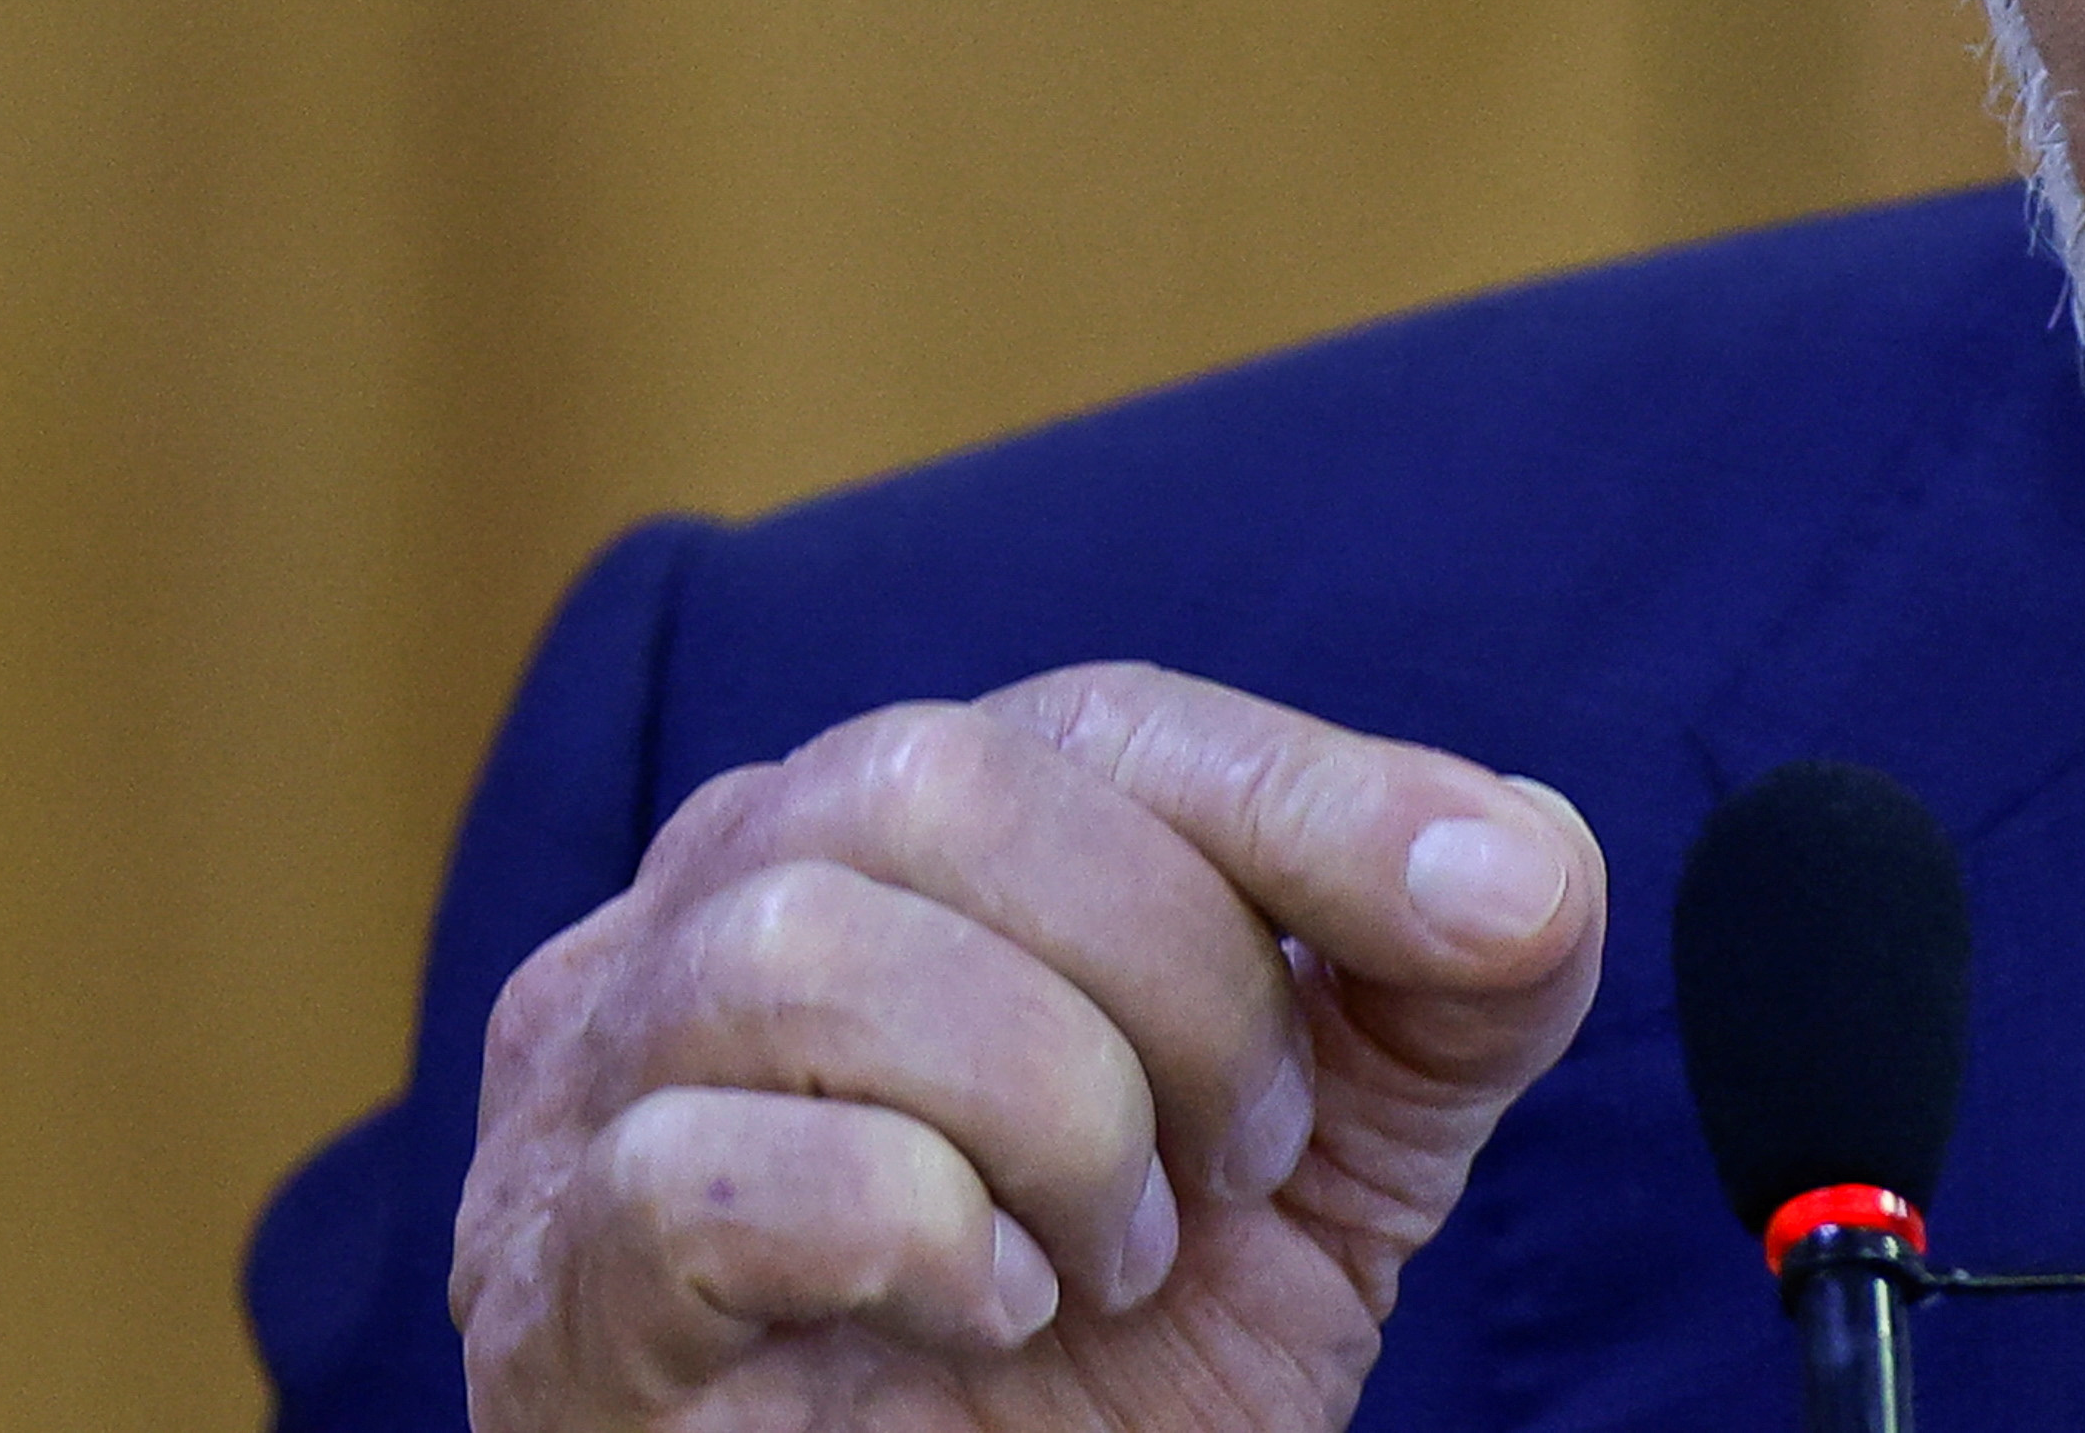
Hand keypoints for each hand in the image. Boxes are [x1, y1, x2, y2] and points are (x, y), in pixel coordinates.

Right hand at [451, 663, 1607, 1427]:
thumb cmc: (1104, 1367)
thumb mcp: (1327, 1166)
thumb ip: (1447, 994)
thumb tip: (1534, 855)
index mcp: (905, 834)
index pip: (1104, 717)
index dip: (1319, 797)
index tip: (1497, 910)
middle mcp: (717, 900)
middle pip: (936, 777)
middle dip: (1171, 976)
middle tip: (1238, 1168)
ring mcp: (593, 1090)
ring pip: (803, 950)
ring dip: (1045, 1111)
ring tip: (1106, 1260)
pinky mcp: (550, 1291)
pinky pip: (705, 1175)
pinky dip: (912, 1238)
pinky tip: (987, 1318)